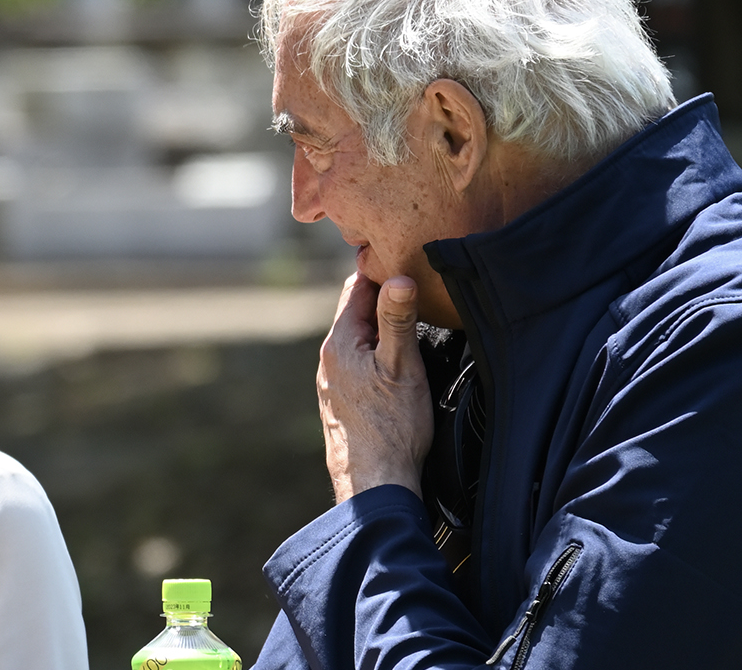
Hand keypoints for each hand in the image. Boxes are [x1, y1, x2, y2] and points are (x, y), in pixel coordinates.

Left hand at [317, 272, 433, 502]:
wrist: (374, 486)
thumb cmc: (392, 428)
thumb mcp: (402, 366)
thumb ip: (397, 319)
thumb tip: (396, 276)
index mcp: (340, 343)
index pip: (358, 287)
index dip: (382, 269)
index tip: (406, 256)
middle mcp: (329, 360)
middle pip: (355, 312)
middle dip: (381, 296)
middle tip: (413, 281)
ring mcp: (333, 383)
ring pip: (356, 339)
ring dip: (378, 326)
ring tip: (408, 316)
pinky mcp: (341, 403)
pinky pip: (357, 363)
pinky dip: (374, 351)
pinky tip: (393, 359)